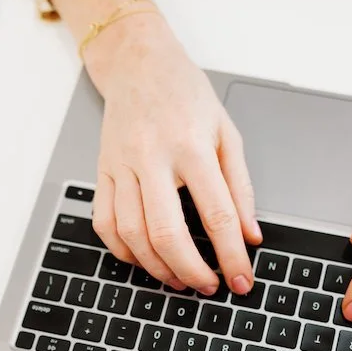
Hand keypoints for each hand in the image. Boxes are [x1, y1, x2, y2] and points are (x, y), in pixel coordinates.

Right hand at [87, 14, 261, 295]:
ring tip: (181, 279)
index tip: (241, 280)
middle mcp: (152, 156)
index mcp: (191, 145)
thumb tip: (249, 235)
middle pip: (167, 232)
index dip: (231, 255)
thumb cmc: (185, 95)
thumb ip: (240, 187)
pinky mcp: (101, 171)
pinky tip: (145, 259)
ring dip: (158, 267)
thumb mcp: (227, 133)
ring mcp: (121, 165)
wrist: (138, 63)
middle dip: (191, 271)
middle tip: (209, 287)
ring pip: (133, 233)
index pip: (216, 214)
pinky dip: (124, 251)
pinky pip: (105, 224)